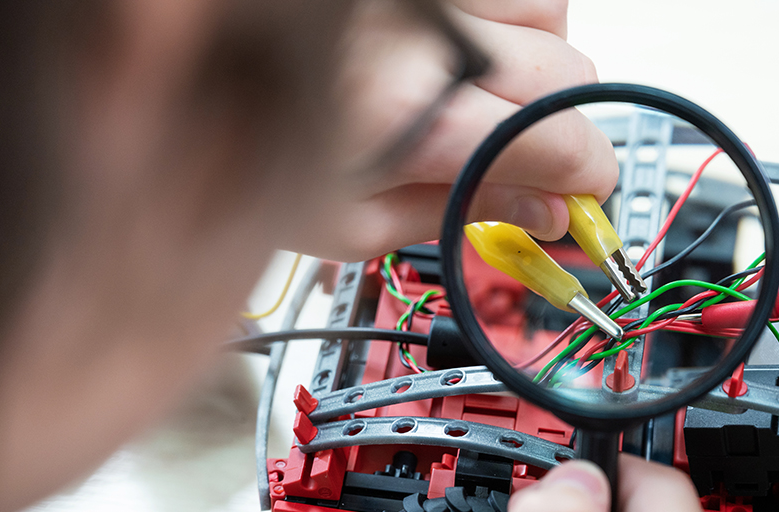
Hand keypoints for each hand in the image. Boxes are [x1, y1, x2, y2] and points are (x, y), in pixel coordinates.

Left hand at [280, 0, 617, 260]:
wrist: (191, 75)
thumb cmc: (247, 150)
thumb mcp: (346, 223)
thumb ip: (457, 214)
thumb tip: (547, 212)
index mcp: (404, 114)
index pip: (555, 142)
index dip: (587, 180)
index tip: (583, 199)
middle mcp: (422, 30)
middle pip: (567, 74)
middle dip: (562, 127)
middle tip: (530, 160)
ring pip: (550, 12)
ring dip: (535, 60)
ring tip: (477, 92)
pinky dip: (504, 15)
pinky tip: (460, 46)